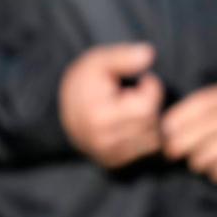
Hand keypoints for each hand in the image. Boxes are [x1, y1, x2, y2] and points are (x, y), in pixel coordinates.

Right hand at [59, 42, 164, 168]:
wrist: (62, 107)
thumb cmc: (86, 80)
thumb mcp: (100, 60)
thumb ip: (123, 56)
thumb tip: (148, 54)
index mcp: (98, 117)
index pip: (148, 107)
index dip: (151, 88)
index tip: (142, 80)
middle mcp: (102, 142)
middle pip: (153, 122)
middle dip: (151, 103)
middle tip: (136, 93)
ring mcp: (107, 155)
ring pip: (154, 138)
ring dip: (151, 119)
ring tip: (133, 107)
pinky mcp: (113, 162)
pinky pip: (147, 149)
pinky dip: (146, 134)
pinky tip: (131, 121)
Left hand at [161, 77, 216, 185]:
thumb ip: (206, 104)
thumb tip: (168, 126)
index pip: (199, 106)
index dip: (177, 120)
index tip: (164, 132)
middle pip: (201, 133)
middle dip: (181, 144)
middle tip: (172, 152)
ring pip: (210, 155)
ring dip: (197, 160)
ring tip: (197, 160)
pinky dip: (216, 172)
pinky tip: (216, 167)